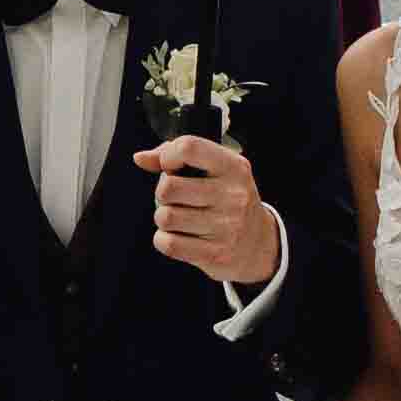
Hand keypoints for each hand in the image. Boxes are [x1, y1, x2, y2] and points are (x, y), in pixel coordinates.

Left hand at [133, 132, 278, 285]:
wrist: (259, 244)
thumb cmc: (230, 200)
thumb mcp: (217, 170)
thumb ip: (178, 157)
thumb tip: (141, 158)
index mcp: (234, 167)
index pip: (189, 148)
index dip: (167, 155)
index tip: (168, 166)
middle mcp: (233, 195)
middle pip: (168, 187)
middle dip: (162, 193)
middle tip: (174, 197)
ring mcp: (226, 226)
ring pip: (166, 217)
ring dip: (163, 217)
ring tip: (178, 218)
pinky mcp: (215, 253)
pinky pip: (169, 244)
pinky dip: (164, 239)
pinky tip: (178, 235)